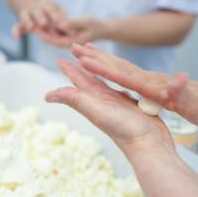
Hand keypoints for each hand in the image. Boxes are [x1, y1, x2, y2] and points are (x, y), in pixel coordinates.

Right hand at [12, 0, 66, 39]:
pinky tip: (16, 38)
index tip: (61, 24)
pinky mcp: (21, 22)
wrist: (32, 6)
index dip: (56, 17)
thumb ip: (65, 23)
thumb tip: (74, 33)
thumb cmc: (52, 14)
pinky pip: (17, 26)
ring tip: (31, 28)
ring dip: (28, 22)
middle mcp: (37, 8)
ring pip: (26, 17)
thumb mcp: (59, 14)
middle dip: (41, 17)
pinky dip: (16, 31)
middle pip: (38, 12)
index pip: (53, 11)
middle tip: (44, 24)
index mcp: (48, 6)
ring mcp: (28, 14)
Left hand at [31, 17, 109, 47]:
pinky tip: (42, 22)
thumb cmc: (95, 25)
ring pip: (52, 37)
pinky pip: (56, 34)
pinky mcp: (67, 38)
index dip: (43, 34)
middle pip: (51, 40)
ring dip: (43, 30)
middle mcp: (68, 44)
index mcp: (72, 43)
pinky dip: (49, 29)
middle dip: (40, 33)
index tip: (34, 28)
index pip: (54, 41)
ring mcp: (67, 42)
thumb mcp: (85, 22)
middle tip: (28, 25)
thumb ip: (72, 24)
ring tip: (32, 22)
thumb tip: (59, 25)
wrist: (102, 29)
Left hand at [45, 59, 174, 155]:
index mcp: (95, 100)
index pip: (79, 81)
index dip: (70, 70)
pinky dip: (119, 79)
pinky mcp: (135, 104)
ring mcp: (120, 103)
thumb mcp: (97, 112)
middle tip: (76, 51)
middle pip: (91, 79)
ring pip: (107, 82)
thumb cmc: (125, 129)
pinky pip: (124, 86)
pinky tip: (120, 78)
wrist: (150, 144)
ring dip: (100, 70)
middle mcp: (106, 101)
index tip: (60, 59)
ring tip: (95, 60)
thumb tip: (47, 96)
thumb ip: (76, 100)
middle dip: (83, 65)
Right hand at [71, 43, 197, 126]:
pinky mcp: (150, 83)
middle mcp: (147, 79)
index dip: (104, 68)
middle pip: (117, 65)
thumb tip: (180, 78)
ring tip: (85, 50)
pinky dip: (112, 66)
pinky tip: (107, 67)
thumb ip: (183, 91)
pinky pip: (125, 72)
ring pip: (120, 66)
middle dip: (95, 56)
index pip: (123, 74)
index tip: (84, 60)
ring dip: (101, 58)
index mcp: (152, 86)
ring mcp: (148, 79)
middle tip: (75, 47)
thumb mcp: (194, 102)